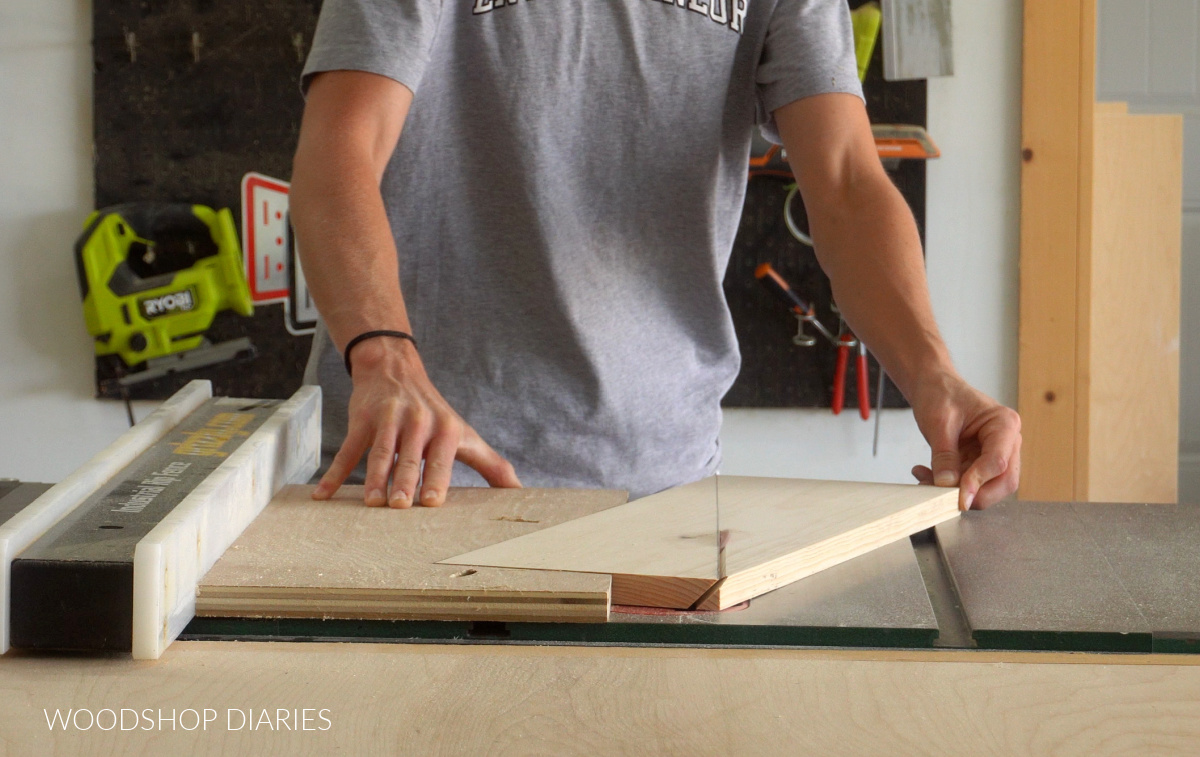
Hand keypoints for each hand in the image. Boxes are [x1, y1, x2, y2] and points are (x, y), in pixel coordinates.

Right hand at [312, 338, 520, 506]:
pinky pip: (348, 449)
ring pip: (379, 453)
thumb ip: (491, 464)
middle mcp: (418, 422)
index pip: (441, 458)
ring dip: (373, 478)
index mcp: (446, 430)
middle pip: (409, 458)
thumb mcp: (465, 434)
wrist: (396, 369)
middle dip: (404, 481)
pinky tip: (324, 496)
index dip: (436, 479)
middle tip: (398, 506)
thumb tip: (520, 492)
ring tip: (371, 504)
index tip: (432, 502)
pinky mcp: (362, 420)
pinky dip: (335, 473)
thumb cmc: (436, 414)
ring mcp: (388, 420)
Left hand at [908, 371, 1021, 509]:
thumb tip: (947, 485)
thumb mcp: (938, 423)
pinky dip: (948, 486)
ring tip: (924, 479)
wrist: (934, 387)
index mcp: (1004, 424)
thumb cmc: (941, 395)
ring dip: (957, 492)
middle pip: (1004, 482)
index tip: (958, 497)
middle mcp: (1007, 442)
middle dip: (975, 495)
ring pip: (988, 488)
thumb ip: (944, 455)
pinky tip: (925, 475)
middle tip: (943, 497)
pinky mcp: (980, 463)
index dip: (978, 482)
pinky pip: (970, 484)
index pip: (998, 461)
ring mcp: (995, 454)